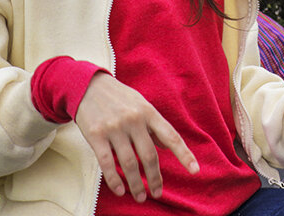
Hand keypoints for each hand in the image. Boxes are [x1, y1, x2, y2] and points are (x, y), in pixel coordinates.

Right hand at [74, 73, 197, 201]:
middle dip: (154, 178)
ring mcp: (115, 128)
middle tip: (157, 193)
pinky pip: (107, 163)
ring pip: (129, 163)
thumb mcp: (141, 105)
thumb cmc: (119, 98)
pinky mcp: (96, 136)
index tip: (195, 170)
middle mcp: (134, 120)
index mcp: (149, 112)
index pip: (171, 136)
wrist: (88, 86)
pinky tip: (120, 190)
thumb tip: (167, 145)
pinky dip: (114, 179)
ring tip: (140, 197)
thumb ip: (153, 125)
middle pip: (149, 155)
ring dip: (136, 184)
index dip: (184, 155)